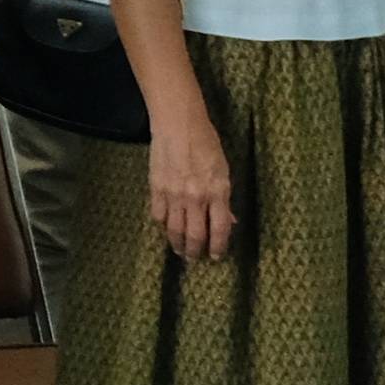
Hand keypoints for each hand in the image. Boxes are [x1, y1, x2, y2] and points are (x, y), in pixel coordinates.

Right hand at [146, 110, 236, 263]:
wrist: (178, 124)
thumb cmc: (206, 143)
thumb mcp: (224, 170)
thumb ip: (224, 198)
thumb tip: (228, 219)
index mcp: (218, 192)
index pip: (220, 229)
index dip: (218, 247)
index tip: (216, 257)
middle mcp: (196, 197)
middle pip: (195, 235)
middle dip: (196, 252)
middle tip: (195, 259)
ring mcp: (174, 194)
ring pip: (175, 230)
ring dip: (177, 244)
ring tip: (180, 251)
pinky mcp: (156, 188)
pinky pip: (158, 215)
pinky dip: (162, 226)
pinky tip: (165, 229)